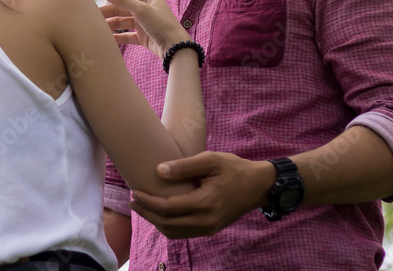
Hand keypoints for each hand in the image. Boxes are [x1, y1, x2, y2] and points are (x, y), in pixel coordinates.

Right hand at [90, 0, 188, 57]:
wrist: (175, 48)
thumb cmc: (161, 25)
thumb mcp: (141, 10)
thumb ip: (122, 0)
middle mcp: (145, 8)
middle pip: (120, 6)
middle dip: (106, 9)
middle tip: (91, 13)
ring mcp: (144, 22)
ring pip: (122, 20)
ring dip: (110, 23)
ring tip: (97, 26)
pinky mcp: (143, 36)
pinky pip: (126, 34)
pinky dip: (117, 36)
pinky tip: (107, 37)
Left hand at [129, 152, 274, 238]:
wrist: (260, 185)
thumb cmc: (235, 168)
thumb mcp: (211, 160)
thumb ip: (184, 166)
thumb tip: (159, 171)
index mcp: (205, 203)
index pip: (168, 208)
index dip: (148, 202)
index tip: (135, 192)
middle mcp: (207, 220)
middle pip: (168, 224)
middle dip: (147, 213)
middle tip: (132, 202)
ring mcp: (210, 227)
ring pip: (175, 232)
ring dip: (156, 222)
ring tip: (142, 207)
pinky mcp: (212, 229)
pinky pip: (184, 232)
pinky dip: (169, 225)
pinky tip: (160, 213)